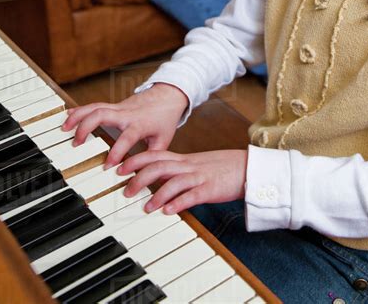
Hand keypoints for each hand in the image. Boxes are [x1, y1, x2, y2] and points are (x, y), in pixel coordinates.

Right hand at [62, 83, 188, 168]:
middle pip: (102, 114)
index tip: (108, 167)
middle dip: (86, 127)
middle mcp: (126, 114)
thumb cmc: (164, 119)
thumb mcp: (163, 139)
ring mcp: (118, 108)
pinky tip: (68, 115)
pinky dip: (80, 110)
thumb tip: (143, 177)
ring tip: (64, 129)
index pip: (127, 137)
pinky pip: (94, 106)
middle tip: (76, 144)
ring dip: (78, 116)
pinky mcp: (113, 106)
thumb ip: (152, 157)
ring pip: (94, 107)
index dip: (117, 152)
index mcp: (139, 124)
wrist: (168, 96)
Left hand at [118, 149, 247, 214]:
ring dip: (156, 194)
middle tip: (125, 190)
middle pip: (159, 166)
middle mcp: (189, 166)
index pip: (155, 155)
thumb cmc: (222, 168)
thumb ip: (177, 170)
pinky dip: (178, 203)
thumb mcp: (196, 166)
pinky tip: (168, 211)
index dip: (135, 160)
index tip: (119, 168)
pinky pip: (192, 195)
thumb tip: (156, 178)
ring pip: (173, 180)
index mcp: (184, 160)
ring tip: (145, 207)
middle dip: (139, 177)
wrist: (248, 168)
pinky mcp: (211, 189)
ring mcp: (200, 176)